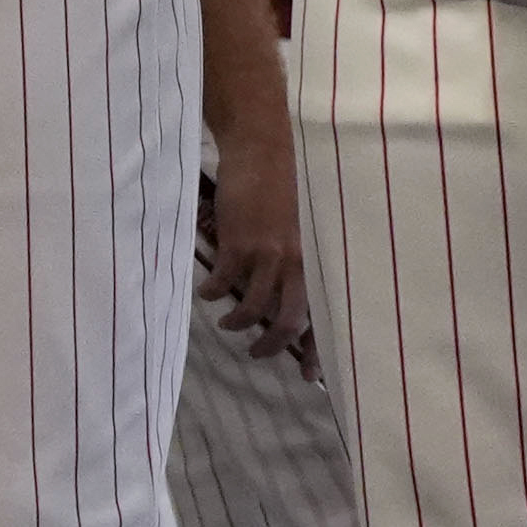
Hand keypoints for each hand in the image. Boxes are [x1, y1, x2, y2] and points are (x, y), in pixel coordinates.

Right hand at [197, 131, 318, 372]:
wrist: (261, 150)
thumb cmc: (279, 191)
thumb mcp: (296, 231)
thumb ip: (292, 264)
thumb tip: (281, 301)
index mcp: (311, 260)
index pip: (319, 313)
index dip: (315, 349)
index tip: (308, 376)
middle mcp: (295, 261)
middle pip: (289, 320)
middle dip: (271, 345)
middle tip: (255, 353)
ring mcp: (267, 252)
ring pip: (254, 307)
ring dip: (238, 322)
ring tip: (228, 324)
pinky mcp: (239, 242)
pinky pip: (223, 282)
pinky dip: (212, 293)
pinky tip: (207, 292)